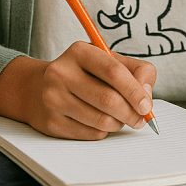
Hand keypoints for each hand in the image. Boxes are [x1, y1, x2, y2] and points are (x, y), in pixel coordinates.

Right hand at [0, 47, 156, 140]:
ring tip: (120, 118)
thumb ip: (137, 71)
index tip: (147, 105)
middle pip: (108, 99)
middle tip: (141, 118)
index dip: (135, 91)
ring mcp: (53, 98)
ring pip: (101, 121)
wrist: (39, 88)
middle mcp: (61, 72)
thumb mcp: (110, 61)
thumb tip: (146, 96)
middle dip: (131, 113)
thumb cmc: (85, 74)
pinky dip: (104, 131)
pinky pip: (90, 133)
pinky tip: (100, 121)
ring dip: (119, 123)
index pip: (113, 72)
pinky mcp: (51, 122)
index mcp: (79, 52)